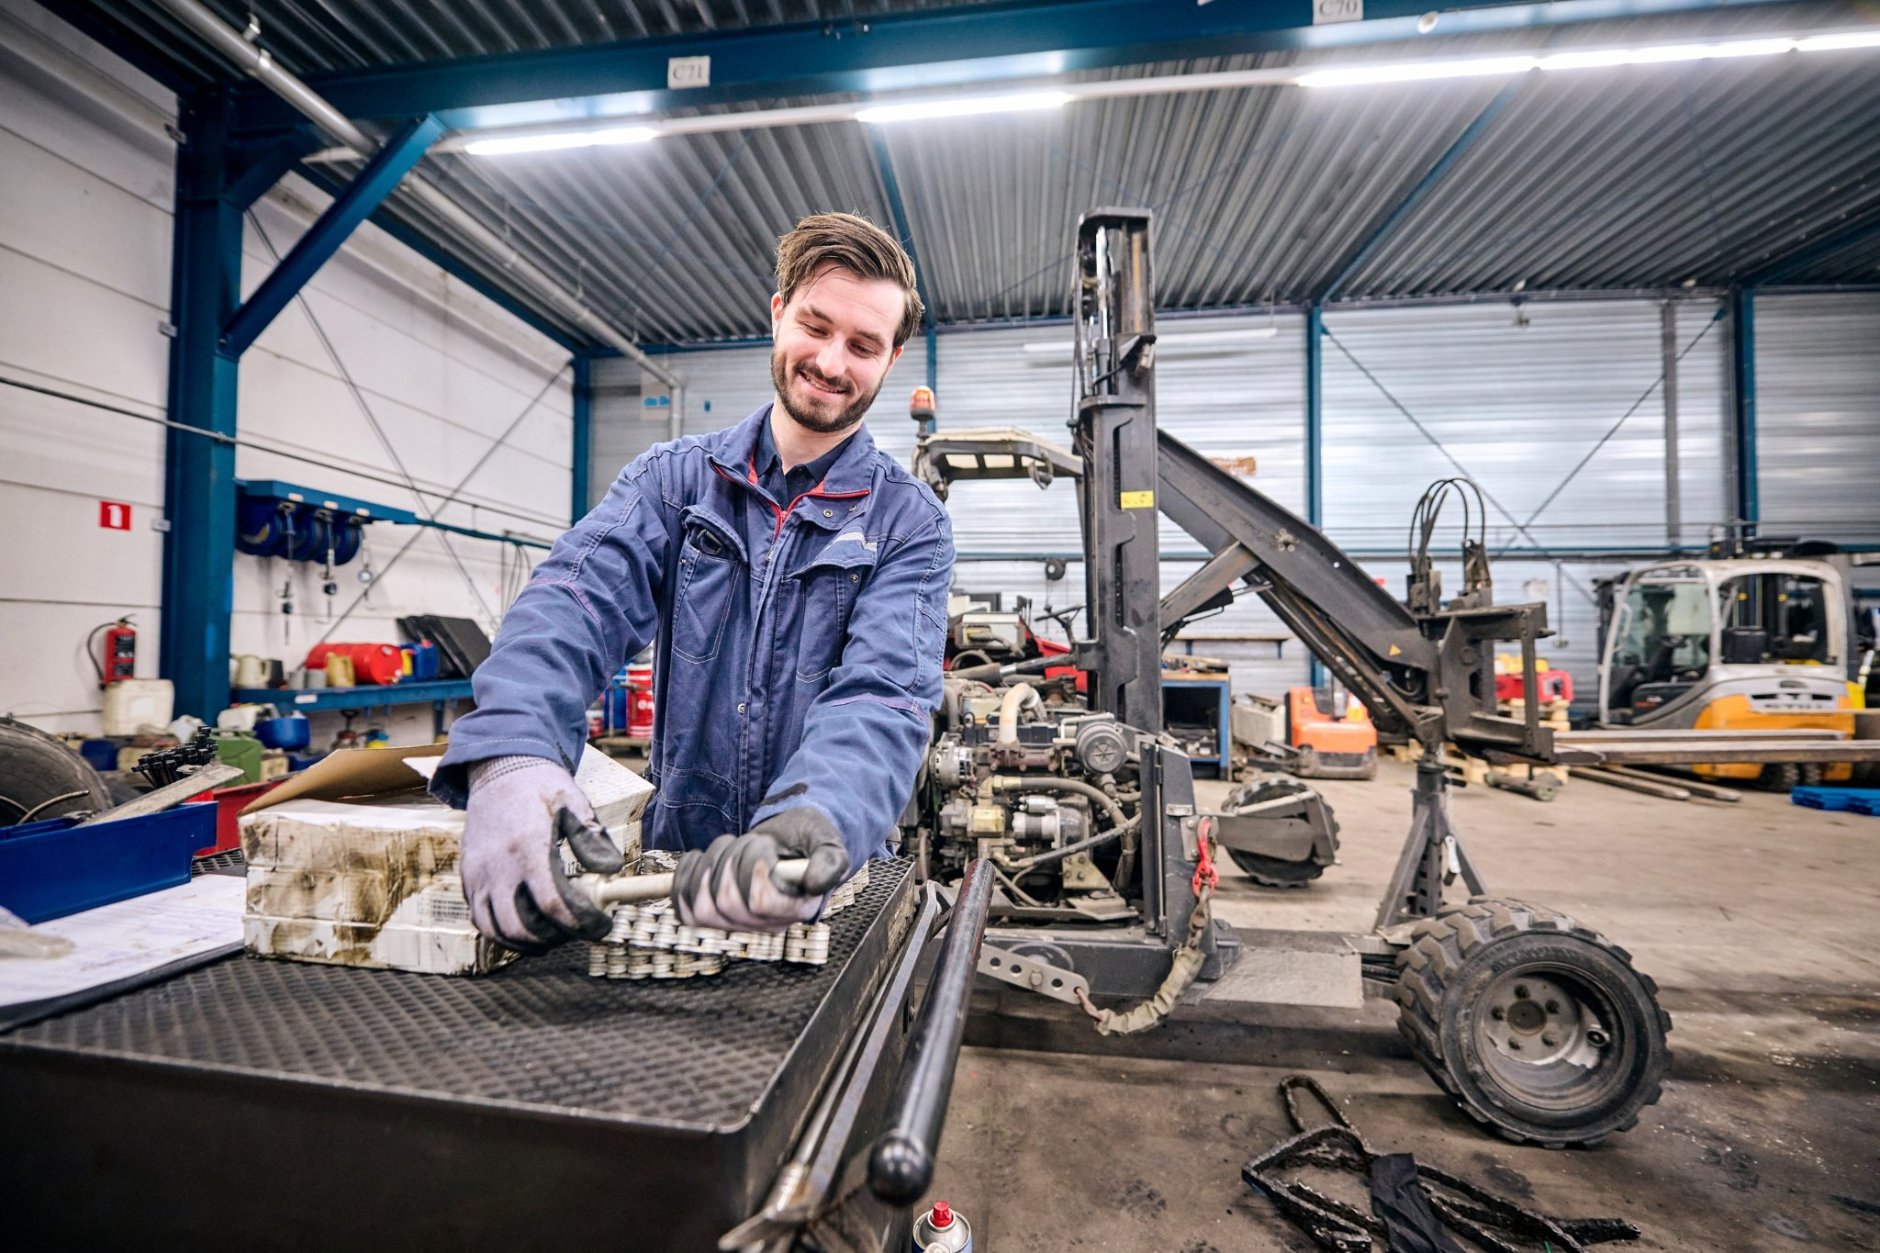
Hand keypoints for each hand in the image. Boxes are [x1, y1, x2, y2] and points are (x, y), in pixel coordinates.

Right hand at [461, 755, 624, 950]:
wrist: (497, 769)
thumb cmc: (539, 786)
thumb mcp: (573, 801)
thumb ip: (592, 838)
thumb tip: (612, 870)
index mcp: (527, 846)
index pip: (552, 903)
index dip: (581, 923)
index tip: (602, 925)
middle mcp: (497, 865)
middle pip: (521, 927)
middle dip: (555, 938)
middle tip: (578, 931)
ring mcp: (477, 874)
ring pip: (496, 931)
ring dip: (528, 942)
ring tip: (555, 935)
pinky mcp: (468, 878)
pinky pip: (480, 919)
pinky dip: (503, 933)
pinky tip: (528, 927)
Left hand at [674, 807, 850, 932]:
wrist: (787, 841)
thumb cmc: (806, 840)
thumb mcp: (826, 842)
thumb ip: (831, 861)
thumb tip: (815, 884)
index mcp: (797, 909)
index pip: (759, 902)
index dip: (753, 868)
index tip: (767, 847)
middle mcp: (768, 925)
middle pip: (726, 902)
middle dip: (731, 859)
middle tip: (749, 841)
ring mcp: (739, 925)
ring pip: (702, 908)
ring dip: (708, 867)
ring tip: (728, 849)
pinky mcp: (714, 917)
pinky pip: (685, 911)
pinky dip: (682, 880)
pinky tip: (697, 860)